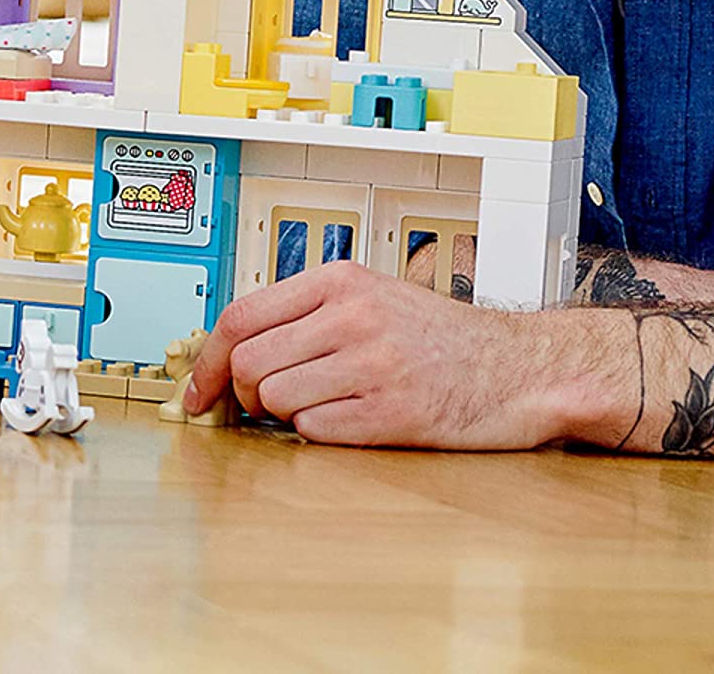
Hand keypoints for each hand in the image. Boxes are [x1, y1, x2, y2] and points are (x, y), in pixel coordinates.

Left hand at [184, 262, 590, 448]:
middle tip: (265, 404)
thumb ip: (307, 313)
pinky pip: (315, 432)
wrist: (517, 368)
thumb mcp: (371, 298)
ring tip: (323, 405)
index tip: (196, 391)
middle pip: (249, 361)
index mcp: (341, 281)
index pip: (241, 315)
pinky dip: (321, 433)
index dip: (208, 360)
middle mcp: (352, 316)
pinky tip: (352, 420)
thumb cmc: (440, 338)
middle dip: (244, 394)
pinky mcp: (391, 414)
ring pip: (276, 399)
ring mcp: (372, 364)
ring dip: (286, 414)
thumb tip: (232, 349)